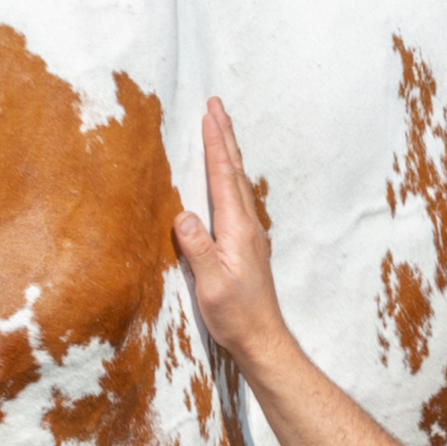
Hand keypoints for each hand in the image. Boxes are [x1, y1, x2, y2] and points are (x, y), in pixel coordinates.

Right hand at [168, 100, 293, 373]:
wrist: (263, 338)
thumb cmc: (236, 316)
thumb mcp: (212, 285)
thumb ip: (199, 250)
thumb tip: (183, 214)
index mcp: (237, 230)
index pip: (223, 178)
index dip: (215, 145)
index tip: (209, 115)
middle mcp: (247, 225)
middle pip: (234, 171)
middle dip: (224, 137)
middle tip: (216, 106)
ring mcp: (249, 234)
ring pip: (237, 183)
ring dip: (228, 153)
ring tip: (221, 132)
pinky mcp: (246, 244)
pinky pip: (236, 197)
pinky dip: (229, 175)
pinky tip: (226, 178)